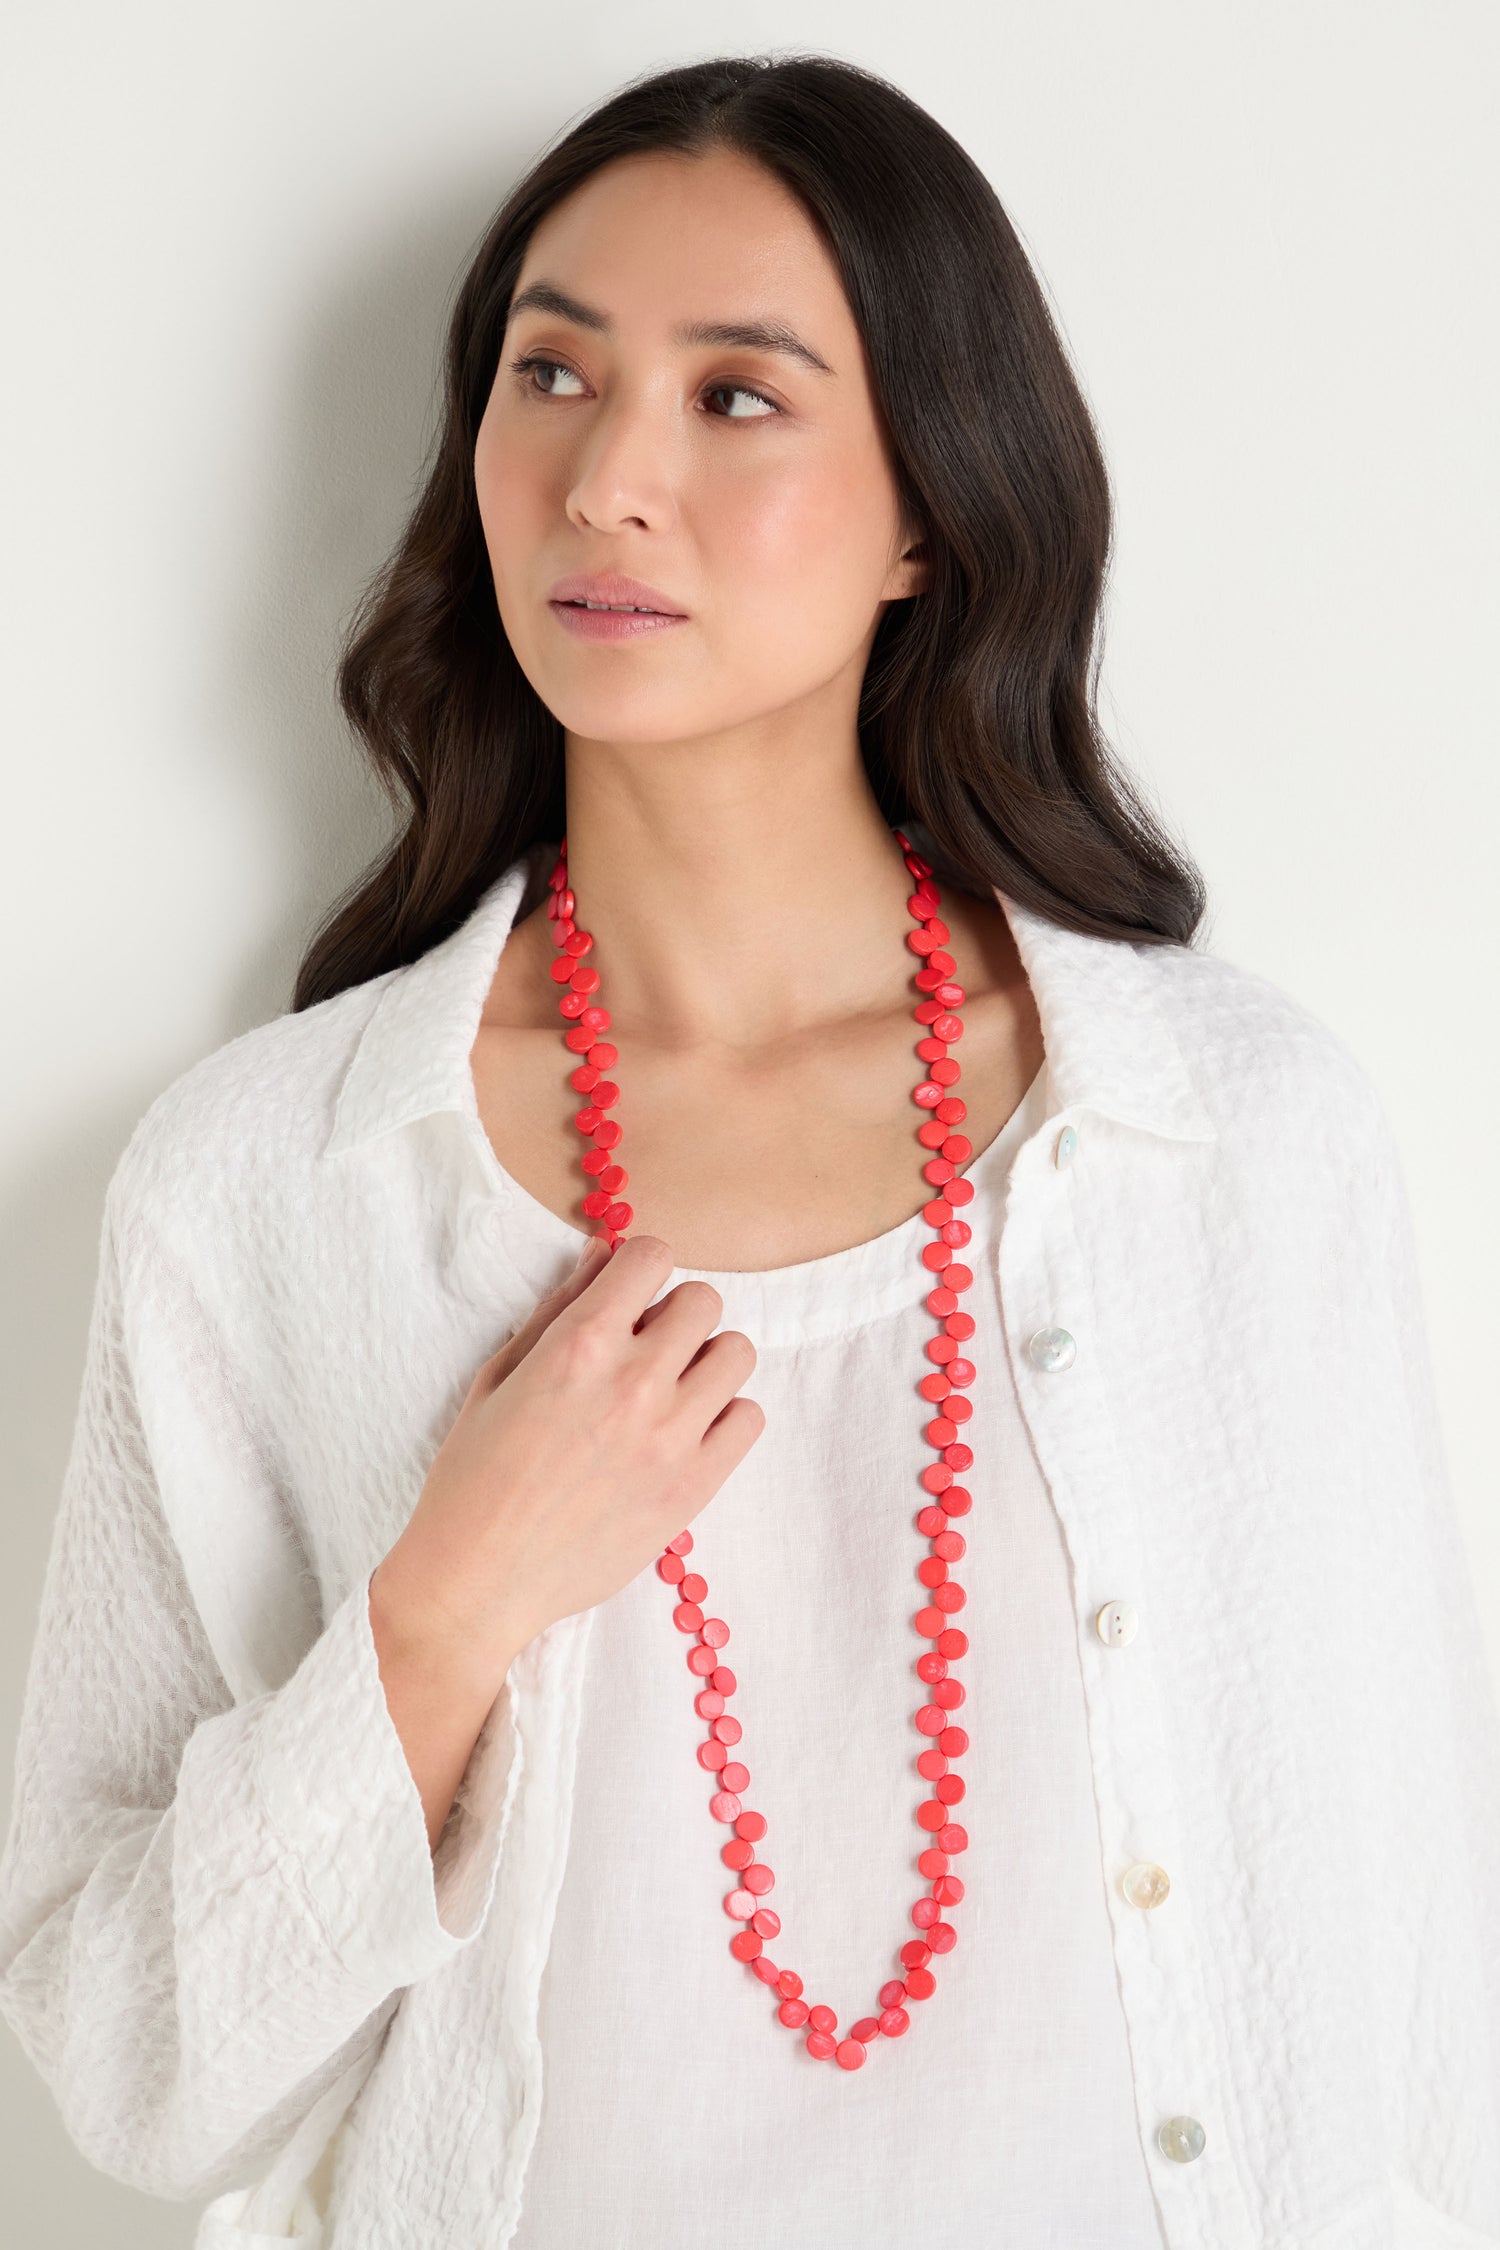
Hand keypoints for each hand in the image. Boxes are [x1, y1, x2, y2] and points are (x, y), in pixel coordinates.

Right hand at [370, 1233, 763, 1685]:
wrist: (478, 1581)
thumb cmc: (473, 1476)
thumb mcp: (499, 1377)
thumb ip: (558, 1309)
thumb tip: (604, 1253)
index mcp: (579, 1344)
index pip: (652, 1257)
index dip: (639, 1271)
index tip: (626, 1299)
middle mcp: (633, 1381)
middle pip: (704, 1301)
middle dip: (674, 1315)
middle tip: (645, 1350)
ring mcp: (670, 1436)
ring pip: (737, 1353)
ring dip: (706, 1361)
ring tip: (670, 1391)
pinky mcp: (693, 1487)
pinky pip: (750, 1418)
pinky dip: (725, 1417)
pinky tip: (685, 1434)